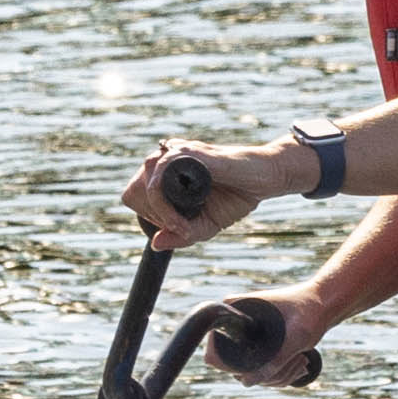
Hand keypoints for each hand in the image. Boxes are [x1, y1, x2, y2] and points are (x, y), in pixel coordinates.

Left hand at [126, 141, 266, 241]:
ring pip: (142, 186)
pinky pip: (159, 180)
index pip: (135, 195)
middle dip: (152, 217)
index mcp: (166, 172)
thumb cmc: (235, 196)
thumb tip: (154, 245)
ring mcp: (176, 153)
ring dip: (159, 213)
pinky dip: (165, 207)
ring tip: (184, 226)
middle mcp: (167, 159)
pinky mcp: (188, 153)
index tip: (175, 227)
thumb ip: (180, 235)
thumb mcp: (205, 225)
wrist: (265, 178)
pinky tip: (182, 220)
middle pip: (133, 192)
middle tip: (181, 227)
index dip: (149, 216)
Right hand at [209, 304, 329, 394]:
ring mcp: (248, 336)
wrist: (324, 304)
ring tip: (301, 359)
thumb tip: (245, 382)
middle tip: (296, 359)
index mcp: (236, 311)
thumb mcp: (296, 338)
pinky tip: (300, 361)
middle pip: (236, 366)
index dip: (230, 364)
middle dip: (268, 373)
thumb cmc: (310, 312)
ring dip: (279, 375)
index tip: (261, 367)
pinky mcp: (259, 345)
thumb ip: (274, 361)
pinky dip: (282, 374)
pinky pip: (263, 372)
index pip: (214, 346)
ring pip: (253, 373)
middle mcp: (237, 324)